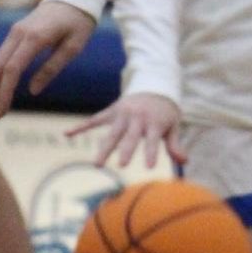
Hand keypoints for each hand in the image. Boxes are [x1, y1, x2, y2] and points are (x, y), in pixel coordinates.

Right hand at [0, 0, 94, 117]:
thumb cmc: (79, 22)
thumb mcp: (73, 47)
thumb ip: (52, 68)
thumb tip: (32, 91)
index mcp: (35, 37)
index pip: (11, 69)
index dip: (4, 92)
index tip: (3, 111)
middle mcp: (19, 33)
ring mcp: (15, 31)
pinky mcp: (16, 31)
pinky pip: (2, 55)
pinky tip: (3, 89)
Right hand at [68, 93, 184, 169]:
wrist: (154, 85)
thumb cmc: (164, 111)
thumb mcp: (173, 125)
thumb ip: (175, 143)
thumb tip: (185, 161)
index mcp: (153, 121)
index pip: (152, 140)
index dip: (151, 153)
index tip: (150, 167)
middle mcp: (136, 118)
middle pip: (129, 137)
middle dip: (125, 150)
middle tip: (121, 165)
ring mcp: (122, 114)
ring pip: (111, 133)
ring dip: (104, 148)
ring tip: (96, 164)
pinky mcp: (111, 112)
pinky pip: (94, 120)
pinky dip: (80, 126)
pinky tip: (66, 134)